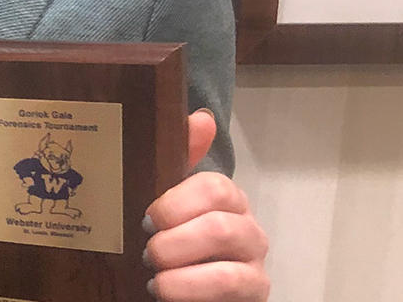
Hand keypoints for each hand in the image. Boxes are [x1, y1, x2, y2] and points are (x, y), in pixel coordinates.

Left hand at [142, 110, 269, 301]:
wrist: (182, 286)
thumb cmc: (172, 238)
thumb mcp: (166, 199)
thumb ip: (180, 158)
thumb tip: (201, 118)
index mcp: (227, 200)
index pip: (215, 188)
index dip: (175, 204)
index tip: (147, 220)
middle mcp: (248, 230)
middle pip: (220, 229)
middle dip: (174, 244)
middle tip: (147, 252)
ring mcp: (255, 266)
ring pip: (226, 269)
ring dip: (179, 275)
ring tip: (155, 278)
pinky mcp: (255, 295)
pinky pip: (229, 292)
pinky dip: (190, 293)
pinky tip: (166, 292)